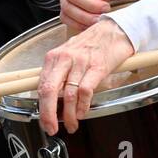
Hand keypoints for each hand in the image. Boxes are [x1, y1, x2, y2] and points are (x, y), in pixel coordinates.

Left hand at [37, 18, 135, 134]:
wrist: (115, 29)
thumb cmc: (93, 42)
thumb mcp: (69, 54)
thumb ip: (59, 73)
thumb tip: (52, 97)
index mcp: (55, 56)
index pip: (41, 86)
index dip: (41, 107)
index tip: (44, 120)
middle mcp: (65, 58)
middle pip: (49, 91)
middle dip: (48, 114)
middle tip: (52, 128)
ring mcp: (81, 62)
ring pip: (69, 95)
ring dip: (70, 115)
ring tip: (72, 124)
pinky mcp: (97, 67)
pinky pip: (86, 91)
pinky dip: (83, 106)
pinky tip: (83, 112)